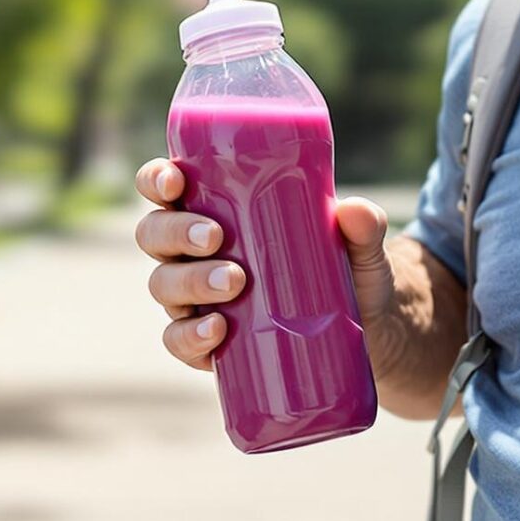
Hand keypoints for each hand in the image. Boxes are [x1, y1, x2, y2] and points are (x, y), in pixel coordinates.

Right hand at [133, 157, 399, 371]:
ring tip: (233, 282)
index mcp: (213, 209)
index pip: (167, 187)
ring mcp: (194, 298)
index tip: (176, 181)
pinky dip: (190, 336)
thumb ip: (364, 227)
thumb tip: (355, 211)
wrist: (364, 330)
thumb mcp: (361, 247)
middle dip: (177, 232)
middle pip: (155, 235)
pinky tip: (216, 332)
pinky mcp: (205, 341)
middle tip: (217, 238)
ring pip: (163, 284)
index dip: (157, 179)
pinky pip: (178, 339)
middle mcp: (192, 251)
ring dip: (189, 282)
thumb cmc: (347, 269)